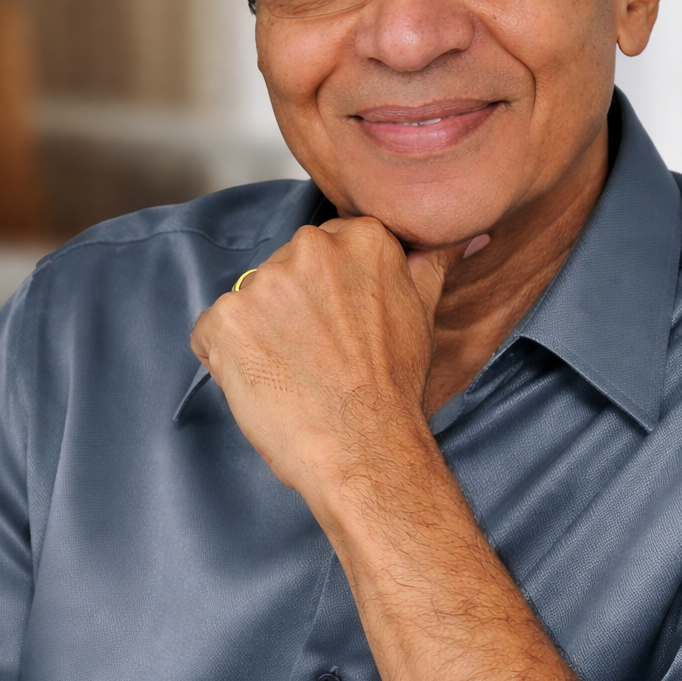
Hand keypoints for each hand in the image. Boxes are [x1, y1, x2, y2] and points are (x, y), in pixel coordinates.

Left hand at [190, 217, 460, 511]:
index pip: (325, 249)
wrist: (364, 448)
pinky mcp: (224, 319)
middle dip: (291, 309)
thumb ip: (434, 260)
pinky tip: (264, 384)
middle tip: (319, 356)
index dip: (328, 294)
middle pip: (283, 271)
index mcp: (360, 237)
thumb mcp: (423, 311)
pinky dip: (227, 360)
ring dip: (259, 335)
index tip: (342, 328)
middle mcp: (309, 248)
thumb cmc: (393, 387)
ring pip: (247, 302)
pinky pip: (211, 333)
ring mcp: (262, 282)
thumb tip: (470, 232)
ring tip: (294, 373)